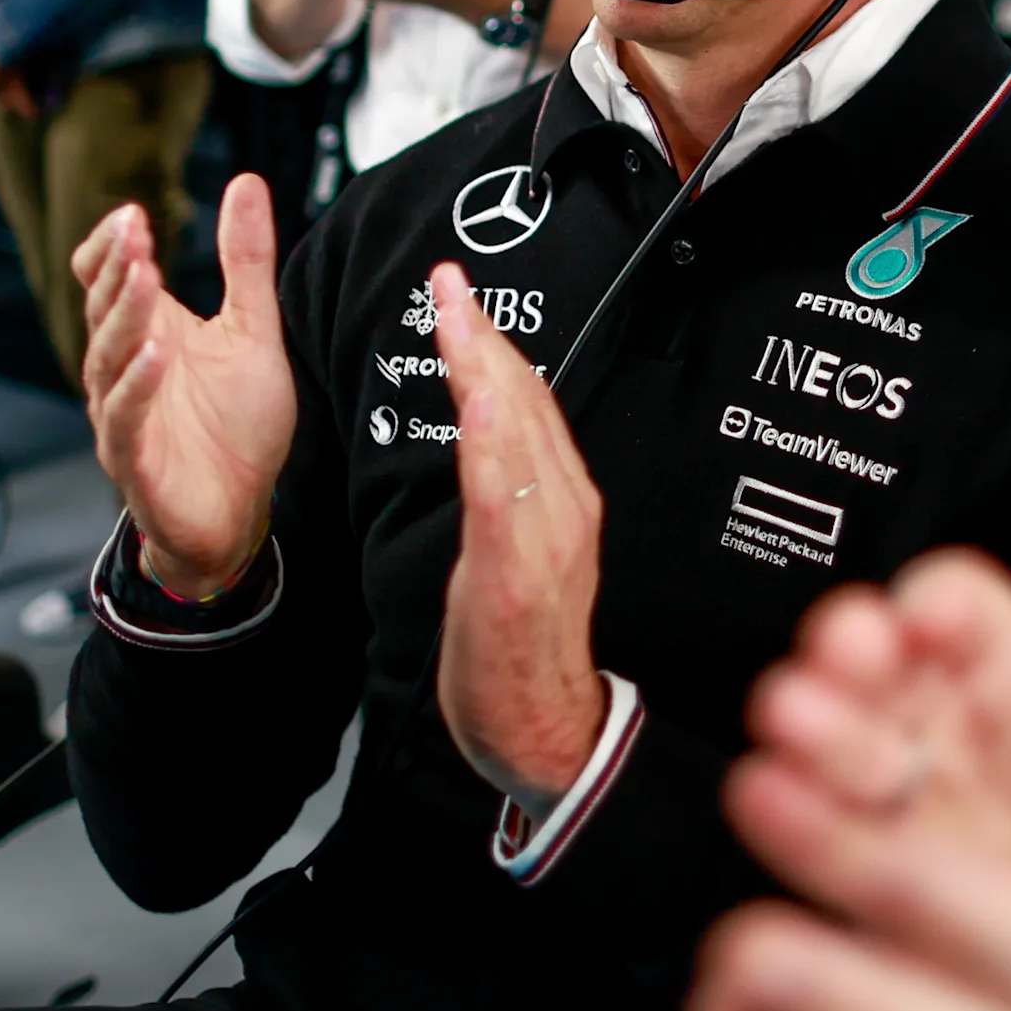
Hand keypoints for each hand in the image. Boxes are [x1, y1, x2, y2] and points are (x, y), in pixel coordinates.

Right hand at [74, 182, 296, 595]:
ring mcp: (125, 415)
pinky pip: (125, 419)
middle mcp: (126, 369)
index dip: (110, 246)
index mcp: (148, 332)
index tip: (133, 214)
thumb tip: (246, 182)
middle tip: (134, 231)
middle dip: (118, 270)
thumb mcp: (253, 330)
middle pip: (104, 311)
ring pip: (109, 359)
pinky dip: (136, 386)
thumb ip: (245, 260)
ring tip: (143, 278)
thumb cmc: (237, 427)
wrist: (239, 514)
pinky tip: (153, 354)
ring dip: (124, 317)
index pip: (105, 278)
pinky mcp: (135, 460)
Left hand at [427, 260, 609, 806]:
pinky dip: (495, 443)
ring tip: (458, 314)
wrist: (546, 733)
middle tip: (447, 277)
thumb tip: (491, 436)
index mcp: (562, 501)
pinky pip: (503, 499)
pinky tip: (479, 400)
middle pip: (522, 403)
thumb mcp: (514, 556)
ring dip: (485, 368)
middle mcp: (563, 509)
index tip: (458, 292)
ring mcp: (545, 542)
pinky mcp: (517, 578)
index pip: (527, 403)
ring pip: (515, 436)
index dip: (491, 341)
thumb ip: (508, 493)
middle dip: (482, 333)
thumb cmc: (520, 650)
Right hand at [735, 446, 1010, 889]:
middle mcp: (948, 708)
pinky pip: (834, 832)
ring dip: (810, 725)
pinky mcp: (893, 866)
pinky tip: (785, 801)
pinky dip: (799, 812)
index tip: (929, 616)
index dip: (933, 604)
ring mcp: (915, 788)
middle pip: (875, 665)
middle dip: (848, 657)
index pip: (951, 602)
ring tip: (798, 724)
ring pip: (840, 742)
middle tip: (844, 661)